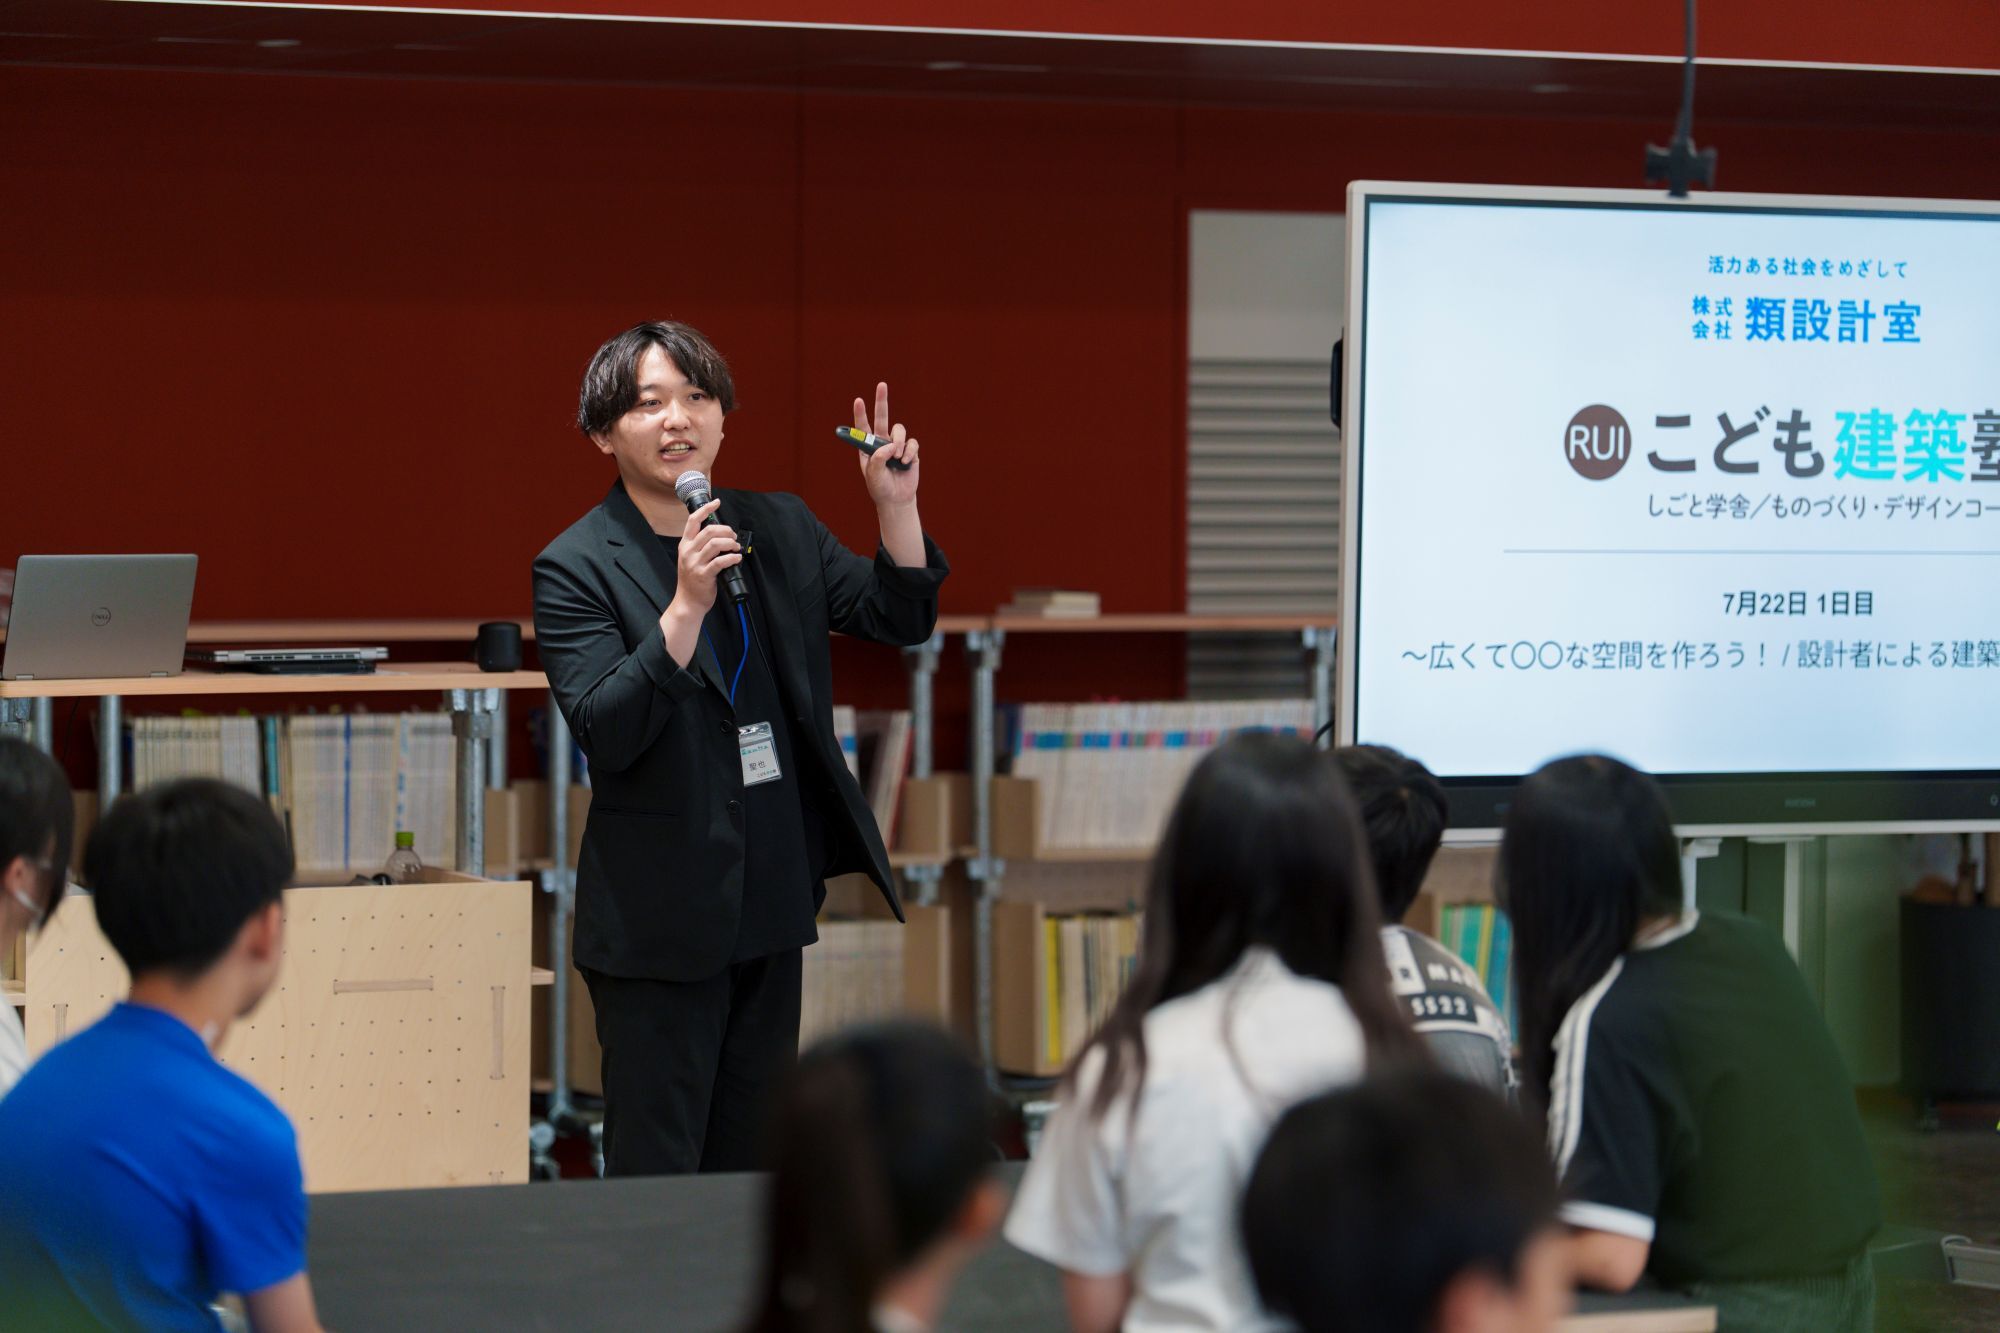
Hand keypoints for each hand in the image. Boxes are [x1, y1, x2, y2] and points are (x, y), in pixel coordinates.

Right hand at [666, 499, 740, 619]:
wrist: (688, 602)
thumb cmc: (692, 580)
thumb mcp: (690, 558)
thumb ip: (700, 545)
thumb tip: (719, 533)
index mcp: (685, 544)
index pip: (693, 520)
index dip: (706, 509)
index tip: (716, 502)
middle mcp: (688, 551)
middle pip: (709, 530)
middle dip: (725, 530)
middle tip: (733, 536)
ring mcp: (695, 563)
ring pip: (715, 543)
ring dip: (730, 543)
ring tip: (735, 547)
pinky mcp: (704, 575)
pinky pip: (720, 561)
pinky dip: (732, 557)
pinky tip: (736, 557)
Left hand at [855, 382, 919, 508]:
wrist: (897, 499)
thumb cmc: (880, 488)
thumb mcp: (874, 475)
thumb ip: (878, 459)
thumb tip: (889, 445)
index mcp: (868, 447)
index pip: (862, 428)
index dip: (860, 413)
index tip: (858, 400)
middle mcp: (882, 442)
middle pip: (882, 417)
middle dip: (881, 401)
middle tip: (881, 384)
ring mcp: (897, 445)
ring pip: (899, 430)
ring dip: (898, 442)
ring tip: (897, 457)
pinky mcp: (910, 451)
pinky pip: (912, 443)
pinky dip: (909, 452)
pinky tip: (905, 463)